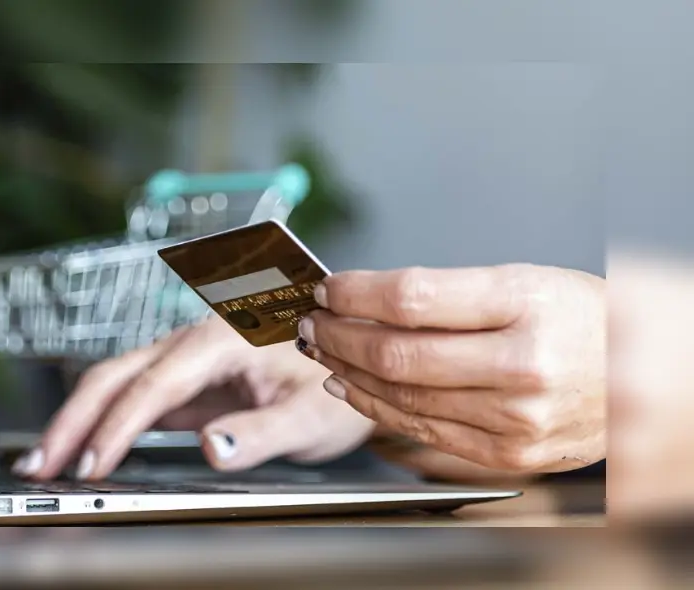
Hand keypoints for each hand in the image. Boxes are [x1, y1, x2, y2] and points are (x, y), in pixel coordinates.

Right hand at [13, 316, 375, 480]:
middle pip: (115, 374)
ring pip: (114, 381)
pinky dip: (99, 421)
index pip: (155, 384)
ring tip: (43, 460)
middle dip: (71, 420)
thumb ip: (262, 432)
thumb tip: (211, 448)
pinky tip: (83, 447)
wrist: (348, 360)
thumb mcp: (311, 416)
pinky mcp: (182, 378)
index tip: (89, 464)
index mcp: (222, 338)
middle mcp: (194, 340)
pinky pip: (130, 394)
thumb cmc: (335, 382)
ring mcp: (183, 358)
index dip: (117, 426)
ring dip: (76, 419)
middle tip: (37, 466)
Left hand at [297, 264, 604, 473]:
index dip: (354, 293)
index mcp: (528, 303)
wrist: (652, 381)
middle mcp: (523, 364)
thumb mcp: (531, 282)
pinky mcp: (508, 453)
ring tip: (323, 350)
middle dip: (337, 334)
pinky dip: (375, 408)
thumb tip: (368, 298)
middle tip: (313, 321)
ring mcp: (516, 417)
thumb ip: (450, 294)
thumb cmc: (591, 323)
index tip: (328, 288)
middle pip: (396, 352)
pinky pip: (421, 430)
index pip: (411, 296)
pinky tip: (352, 387)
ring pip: (400, 395)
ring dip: (347, 371)